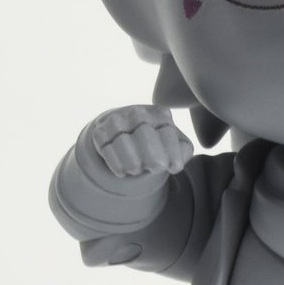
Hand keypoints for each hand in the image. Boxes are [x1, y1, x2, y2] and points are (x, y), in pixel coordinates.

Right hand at [77, 105, 191, 197]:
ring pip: (123, 143)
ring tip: (137, 169)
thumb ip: (183, 151)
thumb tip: (176, 163)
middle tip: (155, 168)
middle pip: (145, 135)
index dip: (172, 154)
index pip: (168, 133)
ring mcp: (117, 120)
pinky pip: (107, 150)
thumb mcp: (175, 143)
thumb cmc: (157, 141)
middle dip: (152, 158)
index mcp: (160, 114)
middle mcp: (138, 112)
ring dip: (133, 164)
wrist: (126, 132)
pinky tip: (123, 171)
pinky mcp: (100, 131)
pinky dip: (117, 165)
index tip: (174, 168)